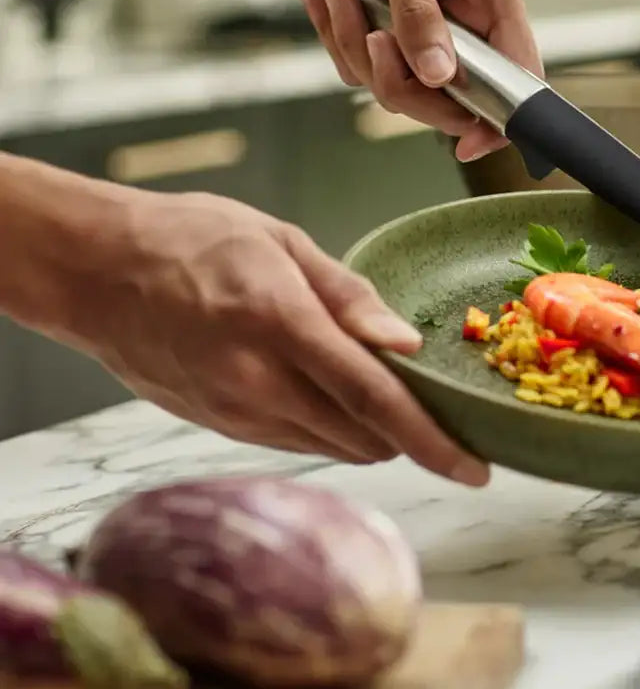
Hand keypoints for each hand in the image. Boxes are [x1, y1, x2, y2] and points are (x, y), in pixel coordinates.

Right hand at [65, 188, 488, 486]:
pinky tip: (328, 392)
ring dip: (371, 433)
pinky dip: (329, 429)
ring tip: (381, 389)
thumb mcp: (279, 240)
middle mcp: (259, 382)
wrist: (96, 271)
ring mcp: (235, 413)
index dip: (433, 441)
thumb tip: (404, 342)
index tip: (476, 468)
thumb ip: (347, 296)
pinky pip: (295, 443)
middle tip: (436, 403)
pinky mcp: (219, 426)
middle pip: (363, 438)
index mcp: (282, 324)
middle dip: (410, 433)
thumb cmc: (190, 239)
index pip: (375, 400)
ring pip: (333, 449)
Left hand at [296, 0, 543, 162]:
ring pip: (399, 83)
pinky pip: (363, 65)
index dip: (500, 115)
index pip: (518, 72)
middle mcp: (465, 20)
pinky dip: (335, 36)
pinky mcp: (391, 32)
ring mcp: (427, 31)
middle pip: (449, 95)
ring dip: (355, 47)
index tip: (467, 144)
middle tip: (371, 38)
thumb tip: (441, 77)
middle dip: (400, 77)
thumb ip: (419, 13)